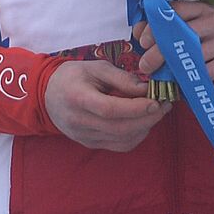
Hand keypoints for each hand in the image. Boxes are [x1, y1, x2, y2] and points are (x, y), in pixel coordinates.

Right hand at [44, 60, 169, 151]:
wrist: (48, 95)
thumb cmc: (74, 76)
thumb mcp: (96, 67)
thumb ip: (122, 78)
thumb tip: (146, 89)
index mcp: (77, 98)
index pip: (109, 109)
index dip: (135, 108)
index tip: (156, 100)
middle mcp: (79, 122)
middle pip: (119, 128)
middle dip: (148, 118)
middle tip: (166, 105)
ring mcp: (84, 136)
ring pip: (121, 140)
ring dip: (145, 127)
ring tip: (158, 111)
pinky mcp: (90, 143)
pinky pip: (119, 146)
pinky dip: (136, 136)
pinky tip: (144, 122)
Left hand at [133, 0, 213, 83]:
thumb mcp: (204, 24)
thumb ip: (178, 26)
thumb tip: (141, 32)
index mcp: (204, 8)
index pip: (175, 10)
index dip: (155, 24)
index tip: (143, 40)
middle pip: (181, 34)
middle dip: (158, 50)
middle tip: (145, 65)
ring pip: (192, 55)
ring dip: (172, 70)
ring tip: (161, 78)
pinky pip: (207, 73)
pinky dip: (191, 82)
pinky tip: (181, 87)